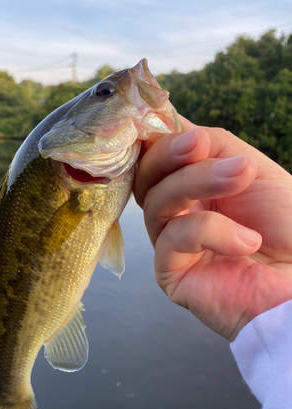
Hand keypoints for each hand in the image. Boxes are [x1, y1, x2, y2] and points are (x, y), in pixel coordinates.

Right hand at [134, 118, 291, 340]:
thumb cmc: (286, 225)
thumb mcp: (251, 169)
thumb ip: (212, 145)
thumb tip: (170, 119)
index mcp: (192, 187)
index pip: (158, 157)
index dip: (159, 138)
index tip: (174, 122)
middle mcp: (176, 214)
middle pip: (147, 177)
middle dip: (171, 155)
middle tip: (200, 144)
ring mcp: (171, 244)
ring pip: (157, 202)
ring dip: (197, 181)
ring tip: (241, 176)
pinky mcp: (170, 273)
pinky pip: (173, 239)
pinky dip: (210, 231)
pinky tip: (246, 240)